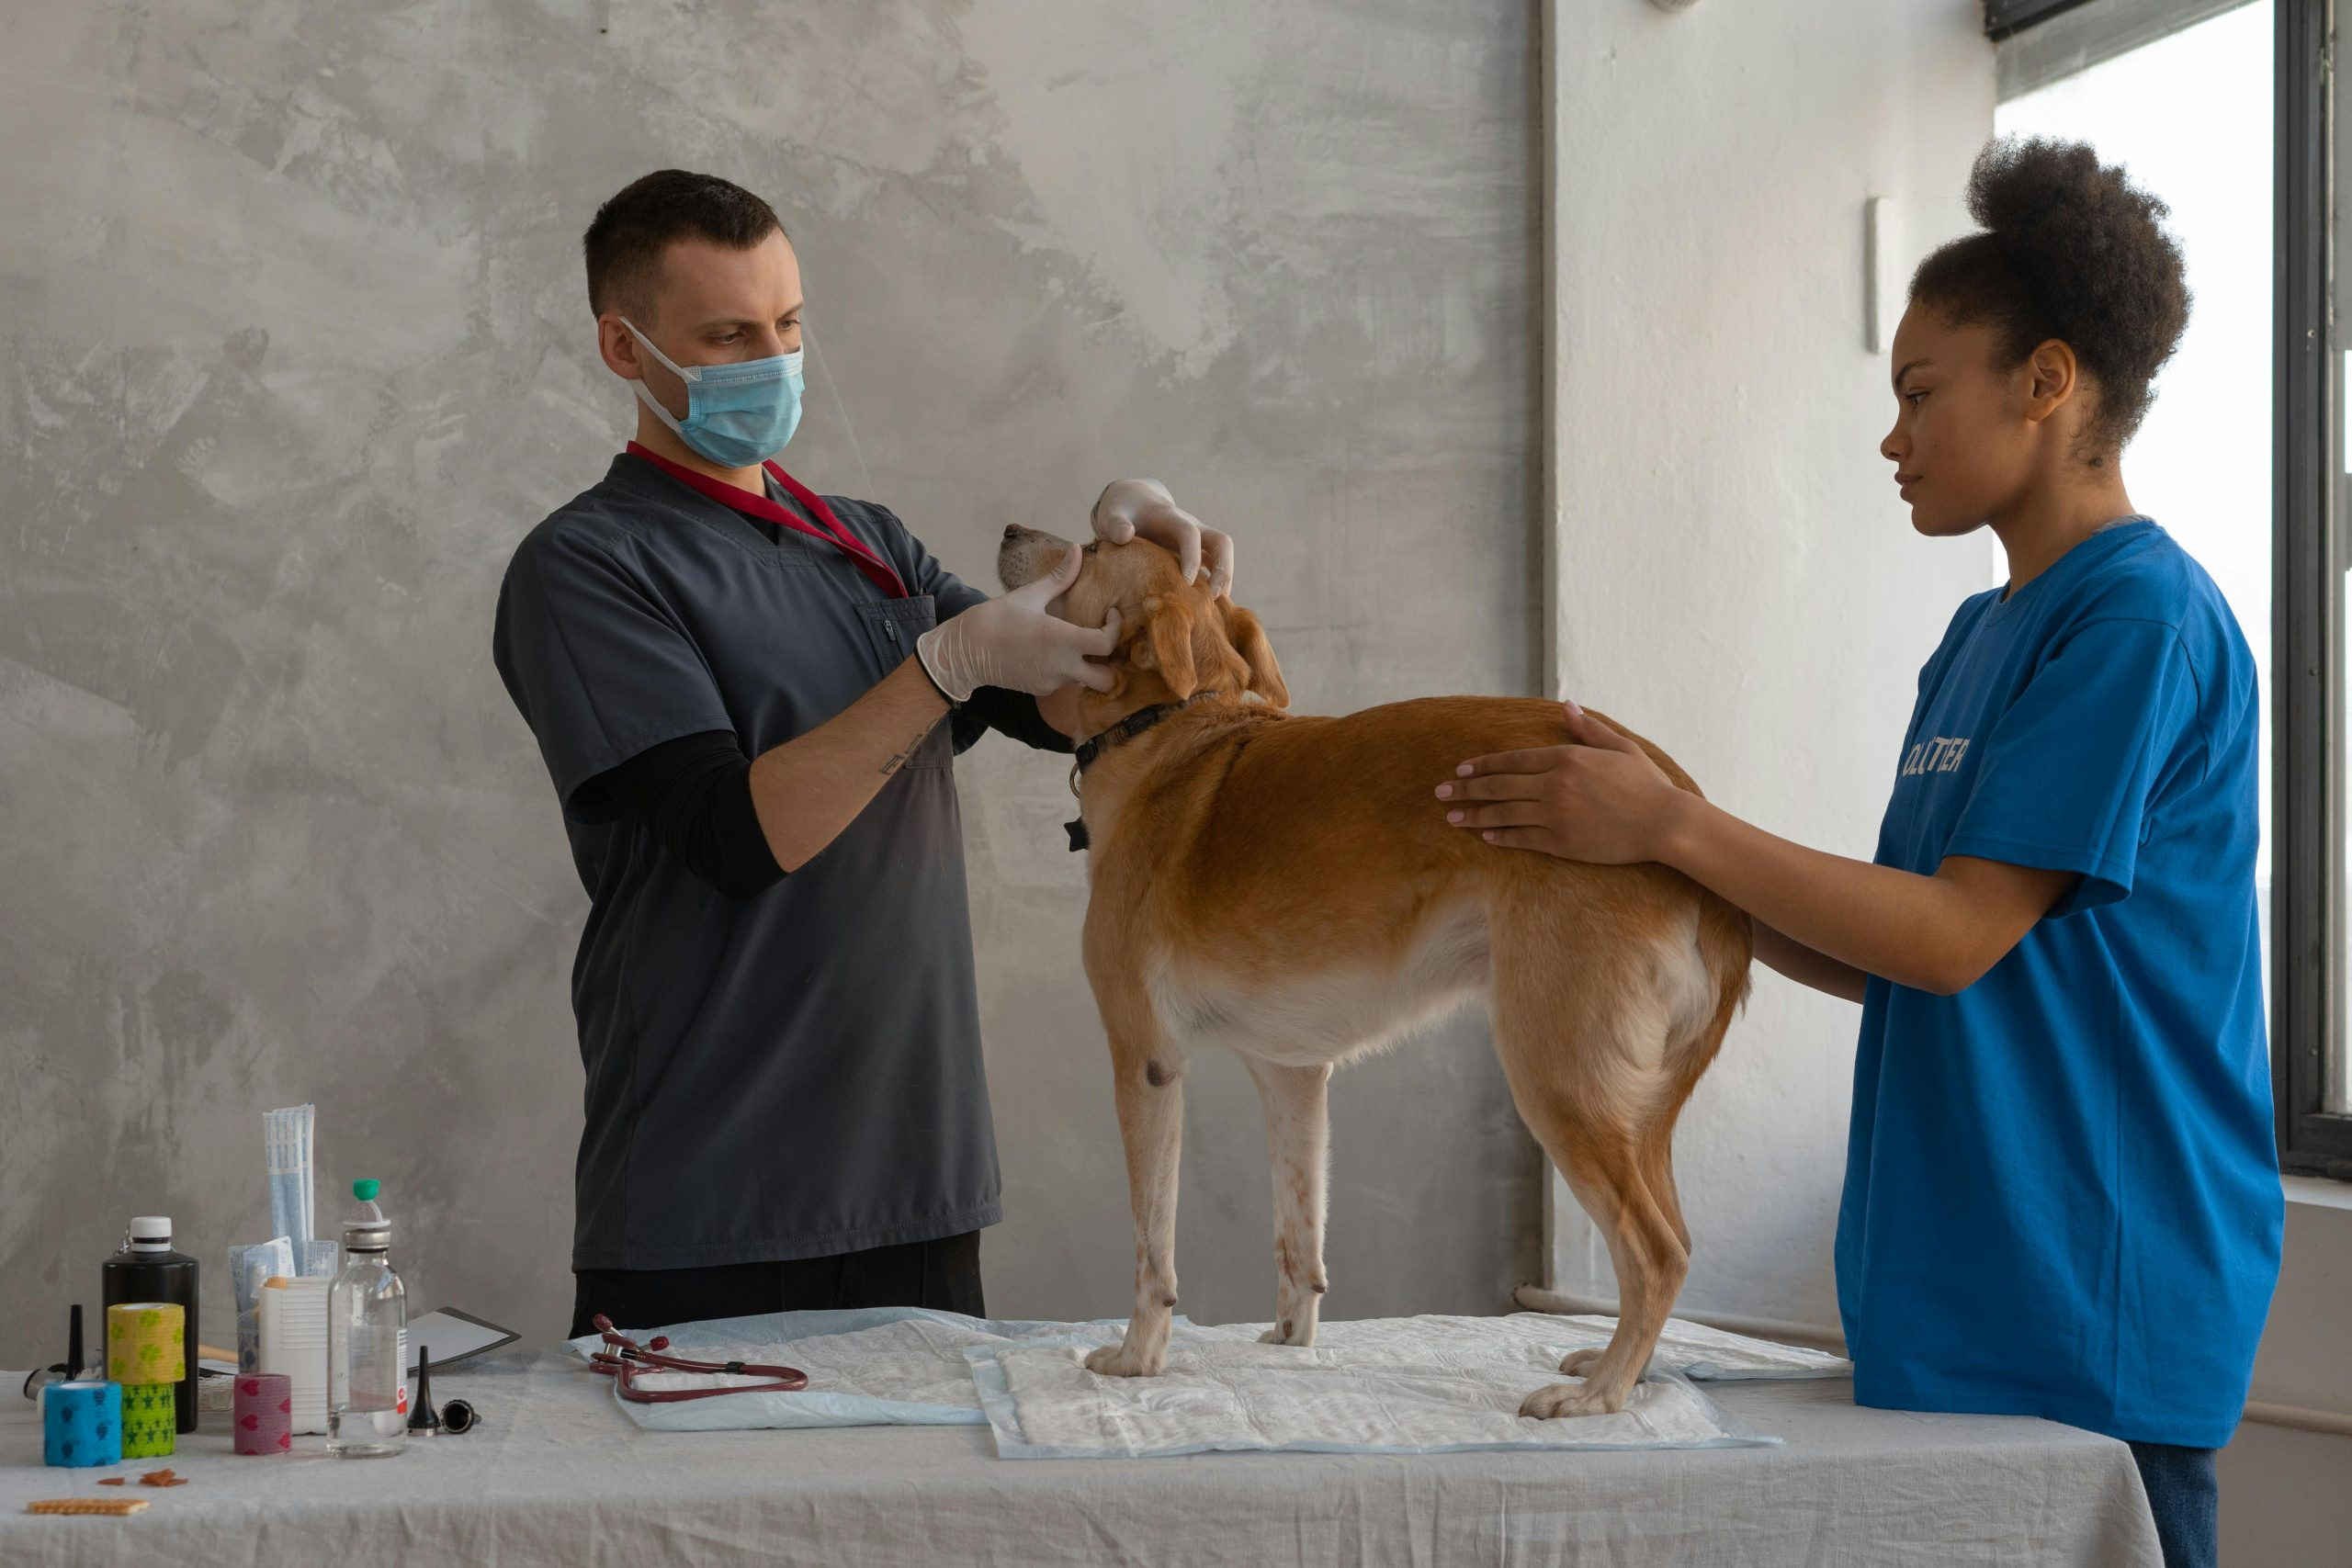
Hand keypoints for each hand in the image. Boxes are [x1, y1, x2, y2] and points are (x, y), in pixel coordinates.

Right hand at [916, 545, 1121, 700]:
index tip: (1110, 615)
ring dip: (1090, 666)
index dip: (1116, 629)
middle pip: (1107, 680)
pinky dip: (1069, 670)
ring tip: (1082, 645)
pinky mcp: (1041, 689)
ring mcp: (1051, 682)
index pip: (1106, 644)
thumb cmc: (995, 618)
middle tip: (1105, 642)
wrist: (964, 651)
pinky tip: (1057, 653)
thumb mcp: (1028, 595)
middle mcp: (1061, 666)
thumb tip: (1077, 549)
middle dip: (1113, 665)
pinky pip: (1065, 682)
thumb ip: (1059, 577)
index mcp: (1060, 640)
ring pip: (1086, 681)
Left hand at [1093, 478, 1235, 598]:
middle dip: (1223, 570)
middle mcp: (1192, 527)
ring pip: (1223, 557)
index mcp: (1171, 518)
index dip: (1192, 557)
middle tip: (1213, 598)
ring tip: (1213, 610)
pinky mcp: (1197, 552)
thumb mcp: (1113, 513)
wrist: (1134, 502)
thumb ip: (1116, 524)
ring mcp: (1198, 540)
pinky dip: (1214, 586)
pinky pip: (1214, 567)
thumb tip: (1125, 536)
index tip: (1187, 582)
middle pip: (1222, 543)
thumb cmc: (1123, 511)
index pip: (1190, 534)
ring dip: (1224, 582)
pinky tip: (1205, 609)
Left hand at [1435, 701, 1686, 863]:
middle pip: (1498, 786)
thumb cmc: (1646, 783)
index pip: (1511, 760)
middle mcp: (1554, 785)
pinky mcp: (1561, 842)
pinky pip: (1521, 838)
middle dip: (1465, 788)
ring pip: (1504, 813)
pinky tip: (1485, 835)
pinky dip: (1500, 836)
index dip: (1482, 765)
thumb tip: (1567, 704)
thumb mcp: (1620, 747)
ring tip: (1452, 817)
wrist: (1664, 823)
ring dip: (1474, 815)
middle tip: (1440, 792)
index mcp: (1566, 758)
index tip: (1461, 768)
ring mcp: (1555, 815)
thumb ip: (1588, 728)